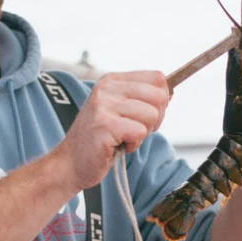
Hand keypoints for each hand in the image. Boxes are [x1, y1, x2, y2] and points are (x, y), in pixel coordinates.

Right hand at [60, 71, 169, 191]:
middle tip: (134, 130)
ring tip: (122, 138)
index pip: (158, 78)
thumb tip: (170, 92)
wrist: (71, 162)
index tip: (144, 116)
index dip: (161, 101)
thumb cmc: (99, 139)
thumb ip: (141, 98)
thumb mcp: (119, 110)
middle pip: (159, 96)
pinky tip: (118, 145)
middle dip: (155, 119)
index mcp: (112, 80)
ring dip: (142, 134)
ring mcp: (104, 105)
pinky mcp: (104, 125)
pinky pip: (140, 132)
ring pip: (152, 115)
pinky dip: (133, 144)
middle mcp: (107, 88)